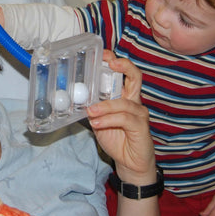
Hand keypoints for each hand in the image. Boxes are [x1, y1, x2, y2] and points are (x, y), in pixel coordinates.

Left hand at [87, 52, 154, 183]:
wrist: (129, 162)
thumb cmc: (115, 138)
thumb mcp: (98, 120)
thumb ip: (90, 107)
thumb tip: (73, 98)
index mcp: (123, 95)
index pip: (123, 72)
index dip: (115, 61)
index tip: (102, 54)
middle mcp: (133, 100)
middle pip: (135, 76)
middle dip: (122, 66)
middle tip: (109, 62)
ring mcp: (139, 113)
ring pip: (124, 101)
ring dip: (105, 105)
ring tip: (90, 111)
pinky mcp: (141, 126)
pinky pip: (124, 118)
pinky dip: (109, 119)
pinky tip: (97, 123)